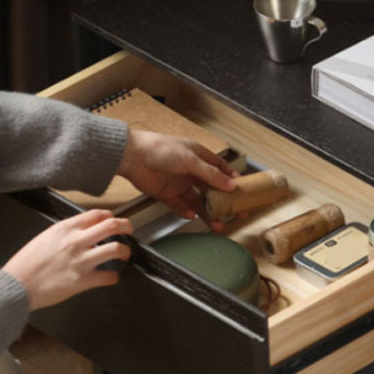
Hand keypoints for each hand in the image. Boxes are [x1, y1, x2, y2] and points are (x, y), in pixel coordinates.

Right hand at [3, 210, 132, 310]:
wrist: (16, 285)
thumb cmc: (26, 263)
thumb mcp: (45, 237)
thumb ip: (66, 232)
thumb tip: (84, 231)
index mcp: (65, 228)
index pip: (97, 214)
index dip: (110, 216)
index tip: (114, 221)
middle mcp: (76, 241)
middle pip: (112, 226)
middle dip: (126, 227)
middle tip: (129, 231)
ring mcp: (81, 261)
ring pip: (116, 248)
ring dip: (125, 251)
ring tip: (124, 254)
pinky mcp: (83, 280)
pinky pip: (109, 276)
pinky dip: (113, 277)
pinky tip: (110, 277)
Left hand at [117, 130, 237, 230]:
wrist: (131, 157)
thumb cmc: (160, 149)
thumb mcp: (190, 160)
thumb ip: (211, 174)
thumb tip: (230, 184)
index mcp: (199, 156)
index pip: (221, 168)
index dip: (231, 179)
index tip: (242, 190)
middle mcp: (191, 170)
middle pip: (212, 188)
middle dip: (223, 201)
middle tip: (235, 212)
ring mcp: (179, 183)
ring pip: (198, 201)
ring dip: (207, 212)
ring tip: (217, 224)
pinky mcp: (167, 194)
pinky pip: (180, 206)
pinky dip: (186, 212)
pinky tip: (191, 216)